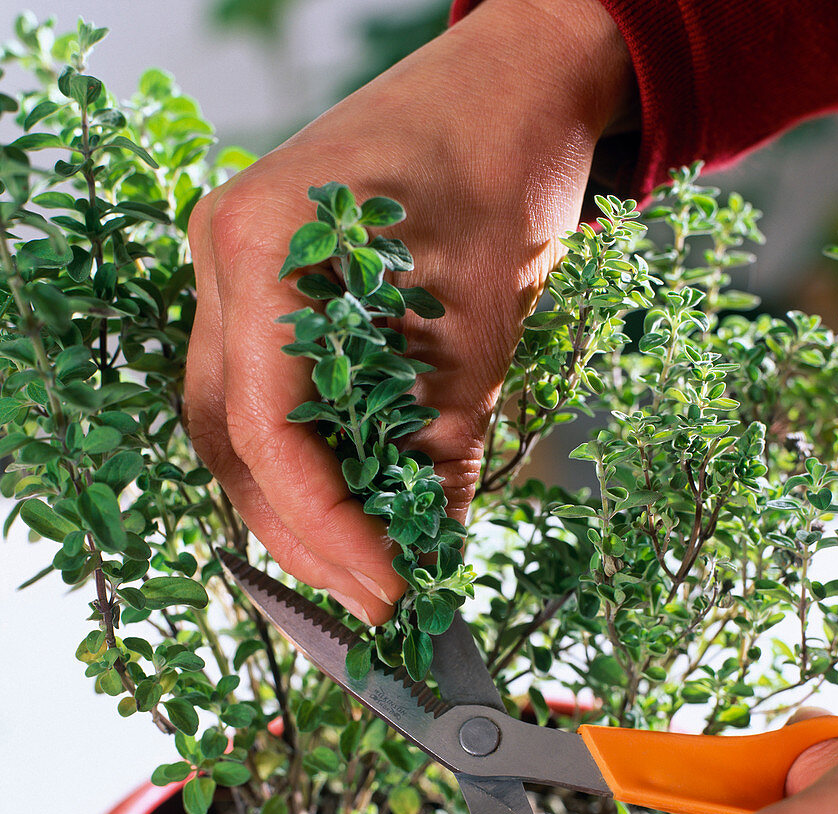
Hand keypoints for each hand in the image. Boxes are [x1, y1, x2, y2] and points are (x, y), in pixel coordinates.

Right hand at [185, 0, 633, 622]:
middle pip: (231, 440)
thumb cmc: (504, 167)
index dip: (326, 526)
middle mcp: (224, 260)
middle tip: (375, 601)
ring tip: (365, 572)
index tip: (390, 590)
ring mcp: (234, 274)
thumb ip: (441, 445)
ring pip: (237, 430)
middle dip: (305, 536)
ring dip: (301, 510)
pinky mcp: (266, 295)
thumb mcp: (482, 321)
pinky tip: (354, 507)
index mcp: (263, 244)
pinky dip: (311, 463)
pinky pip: (265, 400)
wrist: (513, 89)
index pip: (264, 426)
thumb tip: (424, 554)